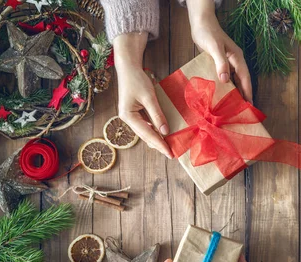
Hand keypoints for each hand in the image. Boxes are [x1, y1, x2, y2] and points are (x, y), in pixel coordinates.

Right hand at [113, 33, 172, 157]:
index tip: (170, 154)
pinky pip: (146, 125)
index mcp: (128, 116)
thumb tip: (164, 132)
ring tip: (169, 147)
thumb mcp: (149, 97)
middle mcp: (127, 119)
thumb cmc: (137, 80)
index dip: (160, 145)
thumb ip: (157, 115)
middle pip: (145, 136)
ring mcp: (131, 117)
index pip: (147, 134)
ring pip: (146, 132)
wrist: (128, 68)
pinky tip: (163, 134)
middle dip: (159, 145)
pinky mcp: (135, 113)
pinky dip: (155, 130)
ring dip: (157, 139)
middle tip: (172, 154)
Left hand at [187, 0, 251, 101]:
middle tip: (243, 110)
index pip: (245, 78)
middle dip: (243, 95)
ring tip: (234, 106)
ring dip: (235, 91)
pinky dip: (226, 86)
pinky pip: (226, 77)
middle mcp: (235, 61)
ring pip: (234, 80)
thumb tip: (225, 80)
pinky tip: (222, 94)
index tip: (250, 105)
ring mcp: (228, 62)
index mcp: (237, 58)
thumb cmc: (208, 33)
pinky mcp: (220, 63)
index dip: (247, 92)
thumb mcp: (214, 48)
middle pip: (242, 81)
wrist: (200, 23)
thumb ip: (221, 63)